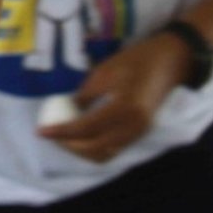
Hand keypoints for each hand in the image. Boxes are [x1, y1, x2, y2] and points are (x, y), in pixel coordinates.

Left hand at [38, 34, 190, 162]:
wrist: (171, 60)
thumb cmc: (137, 59)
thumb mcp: (106, 70)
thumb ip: (86, 93)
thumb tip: (69, 109)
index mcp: (124, 108)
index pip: (85, 128)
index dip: (61, 132)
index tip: (40, 131)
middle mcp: (133, 127)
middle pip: (94, 148)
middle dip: (68, 145)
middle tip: (50, 134)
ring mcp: (139, 132)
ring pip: (105, 154)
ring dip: (81, 150)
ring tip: (63, 137)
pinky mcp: (141, 132)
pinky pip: (114, 148)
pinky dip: (95, 147)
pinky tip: (82, 135)